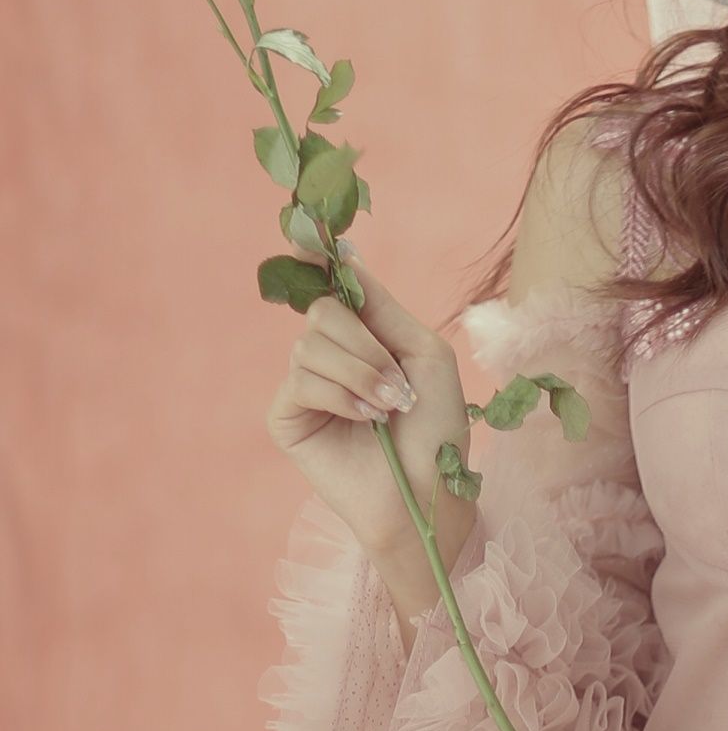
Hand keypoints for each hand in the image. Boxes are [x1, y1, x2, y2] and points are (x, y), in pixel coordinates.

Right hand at [265, 257, 474, 596]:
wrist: (428, 492)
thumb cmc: (436, 430)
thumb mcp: (425, 354)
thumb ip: (384, 307)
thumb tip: (347, 258)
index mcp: (364, 336)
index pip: (331, 286)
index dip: (316, 260)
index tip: (305, 238)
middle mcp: (330, 355)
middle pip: (322, 312)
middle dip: (365, 344)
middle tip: (397, 384)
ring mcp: (305, 385)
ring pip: (310, 345)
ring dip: (360, 375)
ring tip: (387, 409)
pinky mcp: (287, 416)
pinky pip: (300, 380)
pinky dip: (339, 396)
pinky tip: (365, 421)